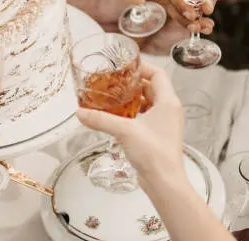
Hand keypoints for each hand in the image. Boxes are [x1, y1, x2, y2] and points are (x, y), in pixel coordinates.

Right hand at [76, 63, 186, 188]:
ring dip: (132, 99)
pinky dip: (132, 113)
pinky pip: (145, 117)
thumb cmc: (154, 153)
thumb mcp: (124, 130)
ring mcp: (164, 124)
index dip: (142, 67)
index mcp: (168, 102)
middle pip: (152, 87)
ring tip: (112, 97)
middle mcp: (169, 110)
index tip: (125, 67)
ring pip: (148, 103)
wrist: (164, 182)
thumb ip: (101, 119)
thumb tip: (80, 112)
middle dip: (133, 84)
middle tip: (114, 82)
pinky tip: (116, 117)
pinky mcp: (157, 135)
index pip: (158, 74)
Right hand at [160, 0, 231, 33]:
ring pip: (178, 15)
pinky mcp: (183, 6)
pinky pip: (186, 17)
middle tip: (201, 27)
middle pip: (172, 8)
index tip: (193, 16)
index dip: (181, 6)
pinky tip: (208, 27)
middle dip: (186, 21)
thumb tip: (207, 9)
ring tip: (209, 27)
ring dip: (193, 24)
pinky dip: (197, 24)